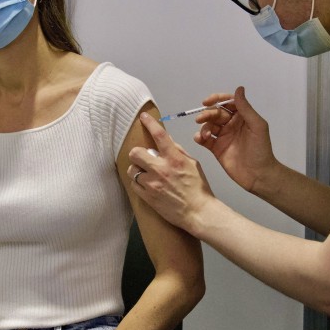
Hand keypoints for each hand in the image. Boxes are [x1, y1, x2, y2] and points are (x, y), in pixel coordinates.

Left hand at [127, 113, 215, 231]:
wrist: (198, 212)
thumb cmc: (198, 188)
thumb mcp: (193, 164)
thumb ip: (178, 151)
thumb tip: (167, 141)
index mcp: (175, 159)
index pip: (160, 135)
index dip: (150, 123)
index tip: (143, 117)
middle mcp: (161, 169)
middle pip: (135, 152)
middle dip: (138, 154)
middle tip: (143, 158)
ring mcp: (152, 184)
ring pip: (132, 169)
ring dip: (137, 170)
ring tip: (146, 174)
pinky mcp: (147, 196)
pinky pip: (133, 184)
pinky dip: (138, 183)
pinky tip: (147, 185)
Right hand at [193, 86, 277, 192]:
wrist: (258, 174)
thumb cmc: (260, 149)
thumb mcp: (257, 126)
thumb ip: (245, 108)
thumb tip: (239, 88)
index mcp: (242, 117)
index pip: (228, 103)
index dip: (217, 99)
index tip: (207, 101)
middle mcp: (232, 124)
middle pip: (216, 113)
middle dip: (207, 114)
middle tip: (200, 119)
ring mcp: (223, 136)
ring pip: (209, 125)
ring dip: (204, 127)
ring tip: (204, 135)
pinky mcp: (216, 148)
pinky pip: (205, 140)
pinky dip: (199, 138)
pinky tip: (199, 139)